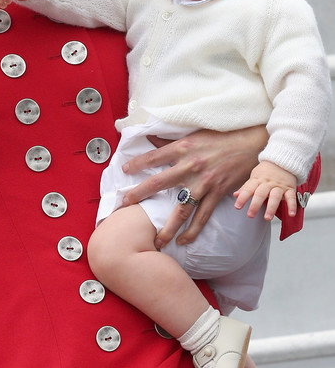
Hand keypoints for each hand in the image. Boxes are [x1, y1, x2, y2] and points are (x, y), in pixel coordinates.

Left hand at [121, 126, 267, 246]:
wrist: (251, 143)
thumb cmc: (221, 136)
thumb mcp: (193, 134)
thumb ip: (170, 140)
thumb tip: (149, 138)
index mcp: (182, 148)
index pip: (152, 157)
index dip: (136, 164)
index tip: (124, 171)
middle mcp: (189, 166)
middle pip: (158, 183)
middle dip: (139, 195)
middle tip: (124, 205)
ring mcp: (203, 182)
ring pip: (181, 209)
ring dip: (167, 227)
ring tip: (156, 241)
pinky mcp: (217, 193)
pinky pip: (202, 217)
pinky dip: (193, 231)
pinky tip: (183, 241)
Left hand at [234, 160, 296, 219]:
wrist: (282, 160)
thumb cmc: (266, 171)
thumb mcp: (254, 176)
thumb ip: (246, 187)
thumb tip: (235, 195)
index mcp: (257, 180)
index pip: (248, 189)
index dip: (242, 198)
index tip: (237, 206)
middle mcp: (267, 183)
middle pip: (260, 194)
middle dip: (255, 204)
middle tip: (250, 215)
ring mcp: (279, 186)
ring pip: (275, 196)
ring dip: (271, 207)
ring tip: (267, 218)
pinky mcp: (289, 188)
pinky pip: (291, 197)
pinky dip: (292, 205)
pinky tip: (291, 214)